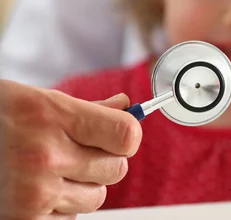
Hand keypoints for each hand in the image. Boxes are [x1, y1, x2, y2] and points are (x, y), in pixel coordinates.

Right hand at [0, 79, 142, 218]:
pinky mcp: (25, 219)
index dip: (127, 135)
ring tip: (55, 168)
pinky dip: (63, 205)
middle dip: (106, 159)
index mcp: (51, 115)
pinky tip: (41, 187)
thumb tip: (126, 108)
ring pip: (97, 196)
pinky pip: (71, 217)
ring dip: (85, 185)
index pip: (125, 135)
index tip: (119, 133)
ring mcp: (33, 191)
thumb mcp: (38, 100)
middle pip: (116, 168)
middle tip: (81, 150)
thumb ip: (87, 109)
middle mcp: (44, 155)